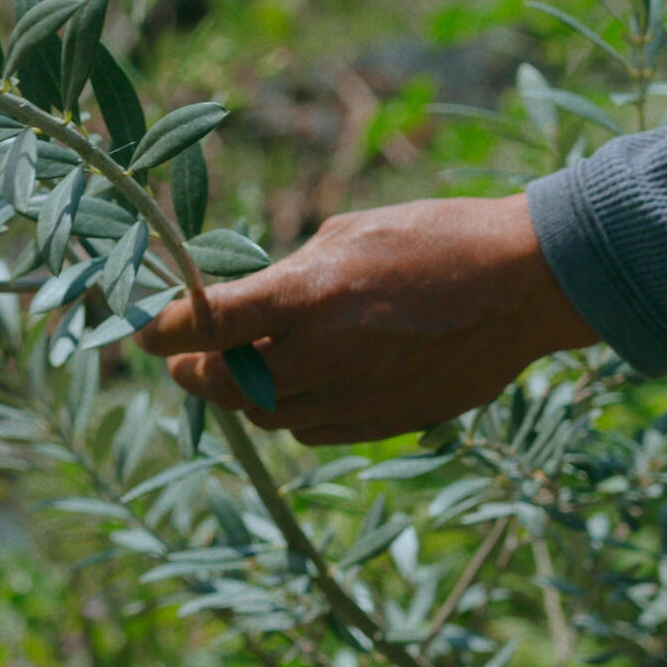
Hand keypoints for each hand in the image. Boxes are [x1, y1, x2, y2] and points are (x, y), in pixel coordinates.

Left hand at [136, 194, 597, 444]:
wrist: (527, 285)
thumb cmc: (435, 239)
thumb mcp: (347, 234)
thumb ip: (288, 277)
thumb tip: (244, 304)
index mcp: (310, 294)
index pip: (207, 323)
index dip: (162, 332)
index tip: (139, 335)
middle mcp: (326, 354)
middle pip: (225, 384)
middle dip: (194, 372)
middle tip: (183, 358)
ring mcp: (357, 397)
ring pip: (267, 416)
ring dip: (242, 396)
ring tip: (238, 370)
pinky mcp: (385, 424)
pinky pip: (313, 432)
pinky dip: (292, 413)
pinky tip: (298, 387)